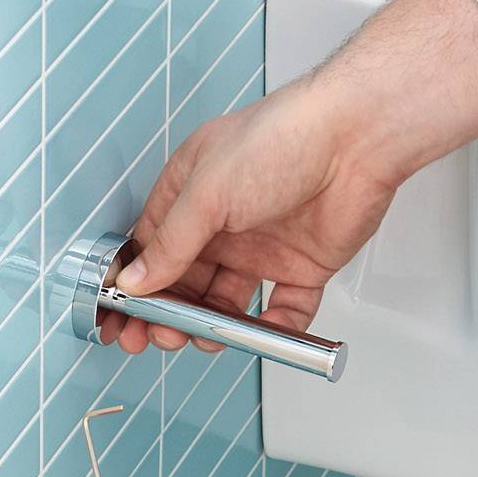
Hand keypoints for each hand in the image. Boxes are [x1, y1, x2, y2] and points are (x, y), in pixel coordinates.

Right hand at [104, 72, 401, 354]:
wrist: (356, 139)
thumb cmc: (280, 140)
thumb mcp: (207, 192)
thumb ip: (170, 243)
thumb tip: (134, 281)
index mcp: (193, 192)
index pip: (152, 246)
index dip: (135, 285)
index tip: (121, 320)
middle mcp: (226, 221)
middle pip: (186, 280)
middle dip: (169, 313)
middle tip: (161, 337)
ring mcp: (264, 244)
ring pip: (228, 302)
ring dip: (213, 326)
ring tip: (204, 338)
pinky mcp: (304, 265)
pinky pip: (284, 309)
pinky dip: (274, 330)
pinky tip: (262, 333)